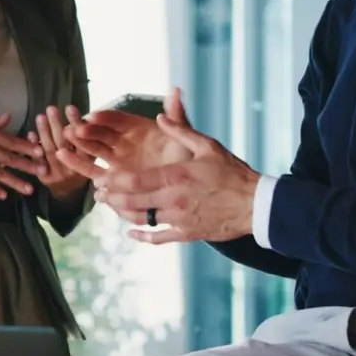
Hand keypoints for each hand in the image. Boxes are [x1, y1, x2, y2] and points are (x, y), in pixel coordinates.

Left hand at [29, 105, 88, 202]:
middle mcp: (74, 170)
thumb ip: (87, 139)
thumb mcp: (90, 155)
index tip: (70, 107)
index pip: (82, 140)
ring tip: (40, 117)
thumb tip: (83, 117)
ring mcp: (58, 174)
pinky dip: (34, 146)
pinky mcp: (46, 178)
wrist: (69, 191)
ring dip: (44, 132)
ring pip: (50, 151)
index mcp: (89, 162)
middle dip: (56, 125)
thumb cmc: (81, 166)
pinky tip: (31, 133)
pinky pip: (38, 161)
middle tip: (51, 109)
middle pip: (63, 144)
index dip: (76, 124)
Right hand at [55, 87, 193, 179]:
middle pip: (102, 133)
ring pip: (93, 149)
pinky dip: (77, 163)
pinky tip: (61, 154)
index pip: (118, 119)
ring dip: (79, 143)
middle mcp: (124, 140)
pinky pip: (92, 168)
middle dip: (87, 130)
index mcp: (138, 127)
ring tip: (65, 138)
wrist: (183, 188)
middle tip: (75, 129)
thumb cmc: (184, 160)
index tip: (92, 116)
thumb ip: (176, 116)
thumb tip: (176, 90)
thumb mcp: (183, 137)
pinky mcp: (111, 176)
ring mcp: (116, 158)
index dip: (105, 117)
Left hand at [92, 97, 260, 244]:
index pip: (135, 180)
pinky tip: (132, 233)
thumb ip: (181, 131)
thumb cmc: (233, 172)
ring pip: (143, 219)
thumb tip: (159, 117)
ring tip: (111, 208)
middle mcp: (174, 199)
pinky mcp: (188, 234)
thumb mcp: (208, 146)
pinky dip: (143, 237)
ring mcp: (180, 219)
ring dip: (123, 215)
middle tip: (98, 194)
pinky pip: (160, 237)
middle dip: (111, 198)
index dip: (114, 181)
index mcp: (176, 176)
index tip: (102, 178)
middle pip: (132, 202)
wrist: (257, 204)